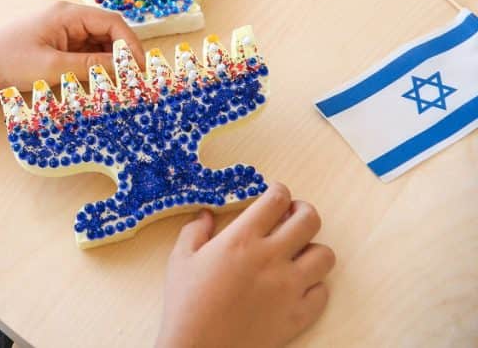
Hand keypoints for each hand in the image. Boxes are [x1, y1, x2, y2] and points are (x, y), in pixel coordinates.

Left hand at [0, 1, 144, 97]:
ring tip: (119, 84)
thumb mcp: (53, 68)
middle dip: (122, 54)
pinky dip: (95, 65)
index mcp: (67, 14)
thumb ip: (90, 66)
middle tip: (134, 80)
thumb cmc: (10, 63)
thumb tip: (124, 68)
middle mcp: (67, 17)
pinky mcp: (56, 44)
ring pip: (98, 43)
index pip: (112, 22)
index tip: (140, 68)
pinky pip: (85, 51)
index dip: (130, 44)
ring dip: (109, 62)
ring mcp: (62, 30)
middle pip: (108, 31)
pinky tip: (99, 82)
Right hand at [156, 184, 334, 347]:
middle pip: (309, 220)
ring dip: (312, 248)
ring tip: (298, 252)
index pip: (276, 199)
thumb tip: (207, 215)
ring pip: (325, 255)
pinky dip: (314, 285)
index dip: (279, 190)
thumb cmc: (186, 303)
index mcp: (242, 239)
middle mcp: (271, 258)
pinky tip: (297, 285)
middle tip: (292, 216)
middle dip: (303, 211)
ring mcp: (290, 287)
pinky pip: (323, 292)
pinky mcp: (298, 314)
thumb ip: (196, 231)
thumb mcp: (180, 259)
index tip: (275, 193)